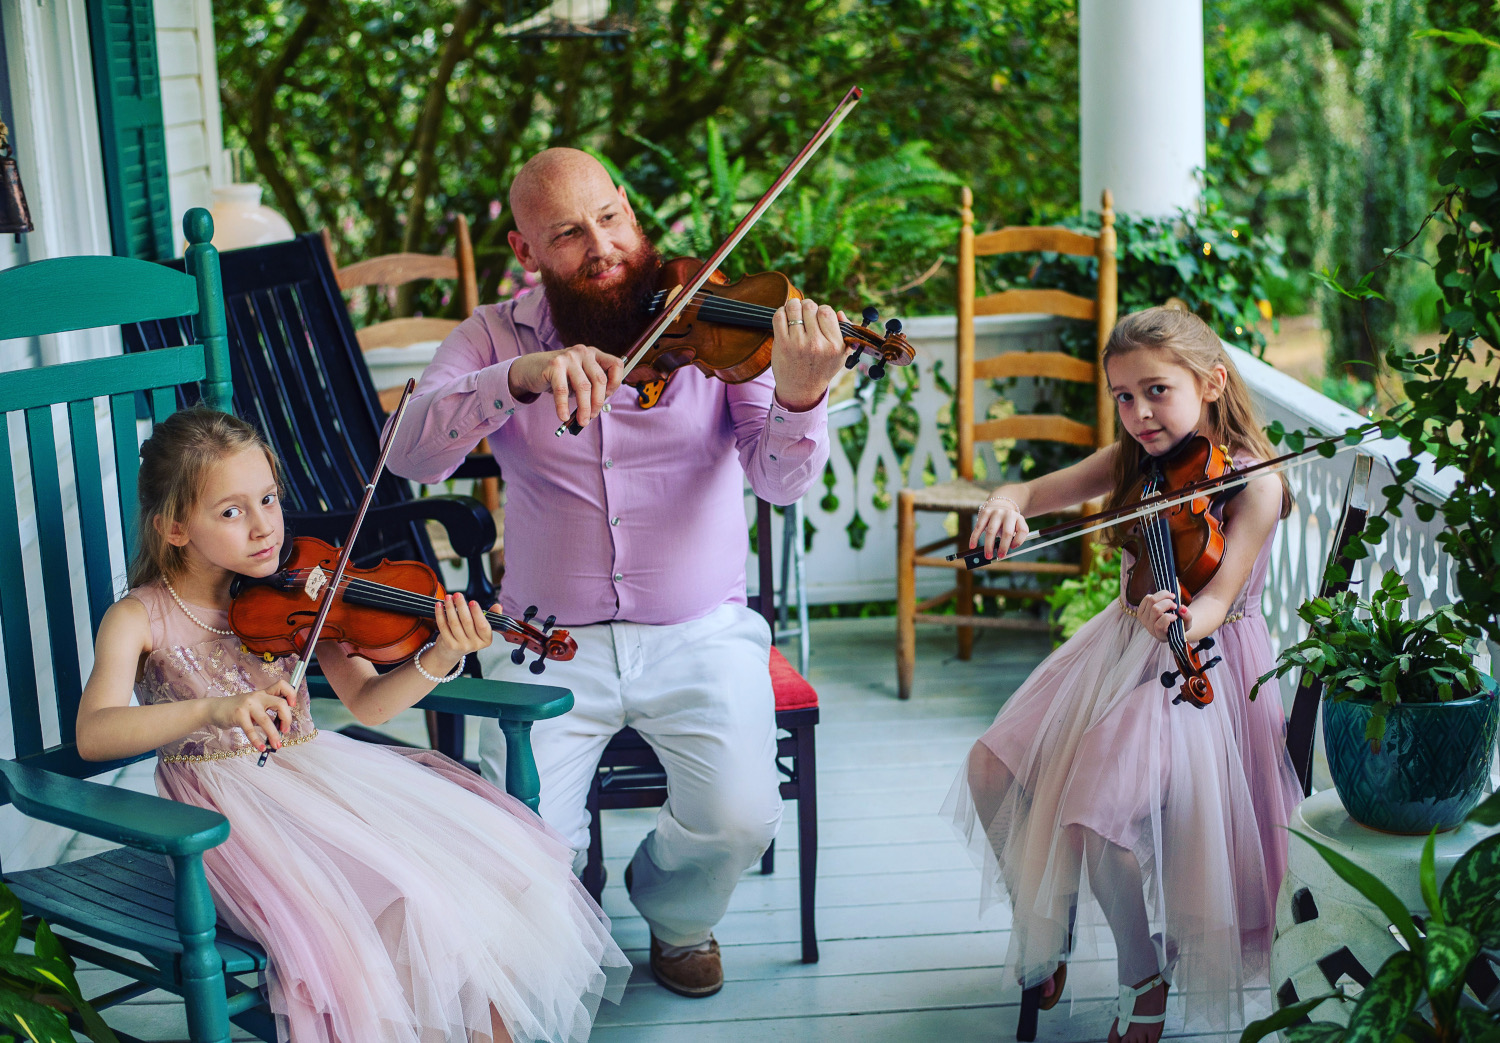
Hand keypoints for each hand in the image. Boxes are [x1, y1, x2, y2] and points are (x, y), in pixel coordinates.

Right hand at [209, 681, 296, 752]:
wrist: (213, 709)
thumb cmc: (237, 710)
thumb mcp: (254, 708)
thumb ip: (266, 714)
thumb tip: (281, 729)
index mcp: (263, 693)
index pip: (281, 685)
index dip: (291, 693)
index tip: (293, 705)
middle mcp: (258, 696)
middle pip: (280, 703)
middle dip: (287, 719)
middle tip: (285, 730)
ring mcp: (248, 704)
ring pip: (266, 720)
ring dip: (274, 735)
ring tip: (277, 745)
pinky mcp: (238, 714)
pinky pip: (251, 730)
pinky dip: (257, 741)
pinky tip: (261, 748)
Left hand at [432, 592, 498, 657]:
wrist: (452, 652)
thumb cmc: (469, 635)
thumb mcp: (481, 628)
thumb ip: (490, 616)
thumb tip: (498, 606)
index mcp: (486, 640)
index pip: (483, 626)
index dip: (477, 613)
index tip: (472, 601)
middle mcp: (475, 645)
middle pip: (467, 622)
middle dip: (461, 606)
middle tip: (457, 594)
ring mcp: (461, 646)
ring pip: (454, 623)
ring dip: (450, 608)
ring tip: (448, 597)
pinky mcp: (449, 644)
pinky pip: (444, 627)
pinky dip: (440, 614)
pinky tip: (439, 605)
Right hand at [507, 345, 624, 426]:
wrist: (531, 369)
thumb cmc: (560, 377)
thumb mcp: (580, 377)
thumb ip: (592, 387)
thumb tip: (598, 408)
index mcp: (594, 354)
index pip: (616, 365)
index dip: (616, 383)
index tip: (608, 397)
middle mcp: (583, 352)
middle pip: (600, 380)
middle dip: (598, 402)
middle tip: (592, 416)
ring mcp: (568, 357)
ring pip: (584, 387)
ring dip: (584, 408)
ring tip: (582, 421)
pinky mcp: (554, 366)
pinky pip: (562, 391)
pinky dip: (563, 407)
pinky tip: (563, 416)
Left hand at [770, 298, 848, 411]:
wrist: (801, 390)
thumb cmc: (822, 369)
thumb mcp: (841, 355)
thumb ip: (846, 332)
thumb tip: (839, 313)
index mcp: (833, 345)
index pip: (827, 311)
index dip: (821, 309)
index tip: (818, 316)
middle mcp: (816, 344)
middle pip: (810, 307)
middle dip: (807, 306)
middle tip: (805, 313)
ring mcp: (798, 344)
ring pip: (793, 308)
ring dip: (793, 305)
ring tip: (794, 310)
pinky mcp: (782, 344)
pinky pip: (779, 317)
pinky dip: (781, 312)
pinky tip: (785, 317)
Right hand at [969, 493, 1028, 559]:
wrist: (999, 506)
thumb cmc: (1007, 524)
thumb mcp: (1015, 528)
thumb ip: (1012, 540)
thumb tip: (1001, 553)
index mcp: (1019, 519)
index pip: (1022, 530)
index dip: (1018, 541)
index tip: (1012, 548)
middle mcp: (1009, 514)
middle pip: (1007, 533)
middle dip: (1003, 547)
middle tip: (1000, 556)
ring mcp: (996, 512)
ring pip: (991, 531)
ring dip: (988, 546)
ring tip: (988, 555)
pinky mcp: (985, 512)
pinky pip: (979, 527)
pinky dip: (974, 538)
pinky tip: (972, 546)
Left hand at [1139, 590, 1191, 642]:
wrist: (1170, 624)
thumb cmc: (1179, 626)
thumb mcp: (1187, 624)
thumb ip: (1188, 617)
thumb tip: (1182, 608)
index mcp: (1160, 635)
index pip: (1159, 626)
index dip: (1168, 618)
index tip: (1176, 616)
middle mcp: (1149, 627)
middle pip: (1156, 609)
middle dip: (1168, 603)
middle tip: (1175, 605)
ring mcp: (1143, 619)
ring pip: (1151, 601)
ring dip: (1164, 596)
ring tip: (1172, 598)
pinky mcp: (1140, 611)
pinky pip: (1147, 598)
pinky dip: (1157, 595)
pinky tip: (1164, 598)